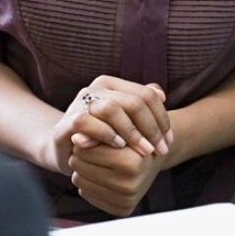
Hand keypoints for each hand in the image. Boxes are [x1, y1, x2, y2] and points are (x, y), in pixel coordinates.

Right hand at [52, 77, 172, 173]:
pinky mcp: (66, 123)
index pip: (146, 95)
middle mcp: (95, 89)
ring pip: (111, 108)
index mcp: (112, 85)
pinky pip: (87, 122)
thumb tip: (162, 95)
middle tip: (159, 149)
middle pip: (133, 101)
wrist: (66, 150)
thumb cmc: (101, 136)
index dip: (161, 118)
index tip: (168, 141)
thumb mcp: (124, 121)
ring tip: (143, 149)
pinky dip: (106, 134)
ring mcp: (79, 104)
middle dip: (151, 128)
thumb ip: (142, 106)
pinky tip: (118, 146)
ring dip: (131, 131)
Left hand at [68, 142, 165, 216]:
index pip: (84, 150)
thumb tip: (75, 138)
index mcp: (131, 162)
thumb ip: (96, 133)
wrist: (155, 158)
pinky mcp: (121, 209)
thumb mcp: (119, 131)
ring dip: (83, 170)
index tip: (92, 139)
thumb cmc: (134, 140)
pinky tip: (103, 176)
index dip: (84, 142)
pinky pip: (87, 195)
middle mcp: (129, 184)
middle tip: (93, 150)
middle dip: (81, 156)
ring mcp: (125, 199)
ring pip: (79, 182)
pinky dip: (91, 183)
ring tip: (97, 162)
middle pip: (79, 166)